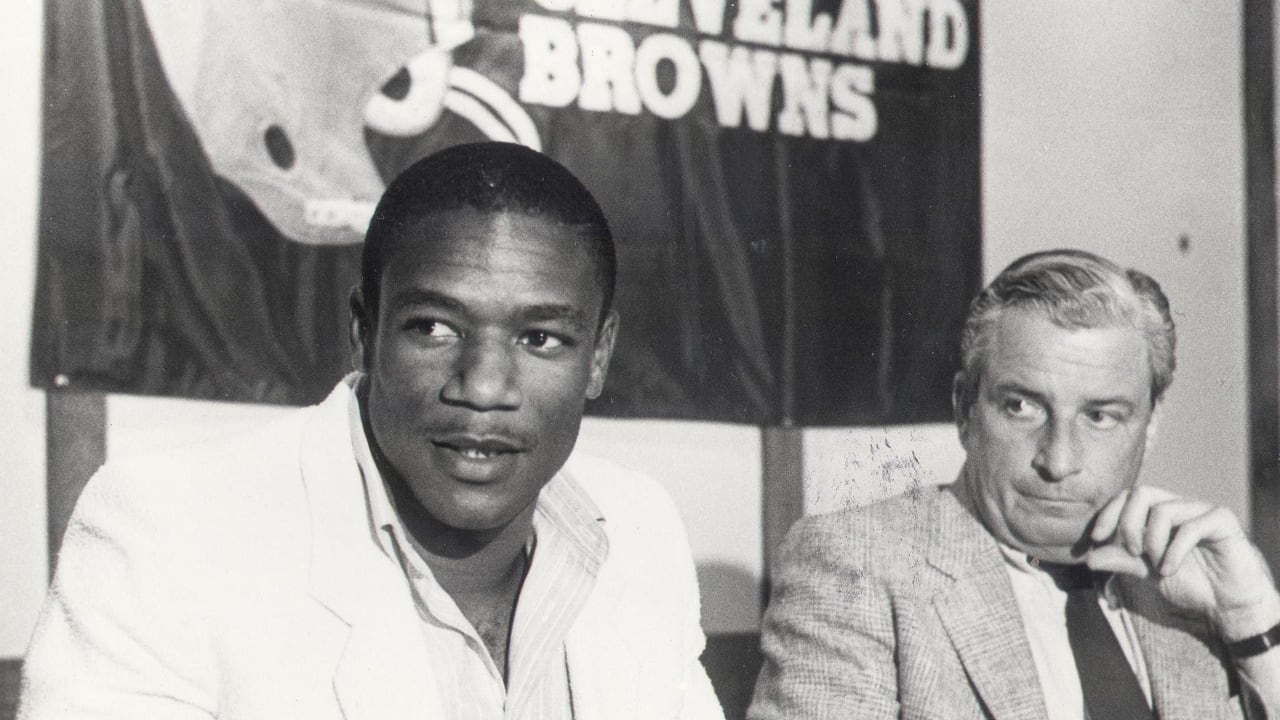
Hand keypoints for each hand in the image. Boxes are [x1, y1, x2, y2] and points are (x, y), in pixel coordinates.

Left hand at [1085, 485, 1279, 639]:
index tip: (1096, 539)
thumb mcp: (1145, 572)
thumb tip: (1088, 558)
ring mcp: (1201, 510)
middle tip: (1132, 552)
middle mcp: (1179, 505)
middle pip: (1142, 493)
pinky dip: (1173, 551)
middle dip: (1128, 524)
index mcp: (1159, 512)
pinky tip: (1169, 570)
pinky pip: (1190, 526)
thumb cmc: (1188, 584)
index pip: (1127, 496)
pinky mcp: (1222, 521)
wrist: (1225, 605)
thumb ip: (1120, 560)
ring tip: (1157, 567)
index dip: (1108, 514)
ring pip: (1163, 510)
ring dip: (1152, 542)